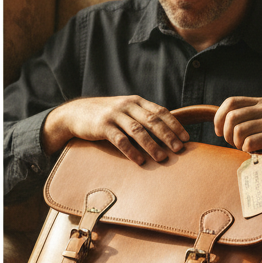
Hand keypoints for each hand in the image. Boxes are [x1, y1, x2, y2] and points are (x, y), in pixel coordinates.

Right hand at [42, 95, 188, 164]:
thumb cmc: (106, 115)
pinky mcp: (102, 126)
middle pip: (152, 120)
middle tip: (179, 149)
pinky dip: (131, 150)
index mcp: (136, 101)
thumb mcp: (125, 110)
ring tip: (162, 158)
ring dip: (152, 145)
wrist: (75, 113)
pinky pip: (119, 139)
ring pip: (137, 130)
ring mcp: (114, 115)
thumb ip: (142, 117)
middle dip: (167, 135)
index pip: (160, 111)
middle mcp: (127, 106)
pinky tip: (139, 161)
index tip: (186, 138)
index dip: (175, 124)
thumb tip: (167, 132)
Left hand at [213, 95, 261, 161]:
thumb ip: (241, 120)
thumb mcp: (257, 125)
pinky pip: (250, 142)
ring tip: (245, 149)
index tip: (220, 132)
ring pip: (239, 131)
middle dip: (227, 134)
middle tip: (234, 144)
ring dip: (237, 144)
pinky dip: (247, 150)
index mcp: (260, 102)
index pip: (231, 102)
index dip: (219, 118)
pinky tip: (254, 152)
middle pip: (232, 117)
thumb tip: (217, 123)